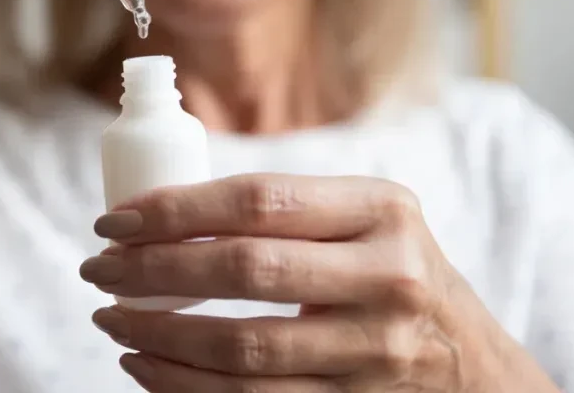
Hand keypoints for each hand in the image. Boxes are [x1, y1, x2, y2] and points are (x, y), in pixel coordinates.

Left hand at [80, 174, 558, 391]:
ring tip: (111, 318)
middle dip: (153, 269)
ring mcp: (379, 352)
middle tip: (98, 268)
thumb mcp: (367, 222)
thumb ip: (287, 211)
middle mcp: (388, 277)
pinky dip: (186, 386)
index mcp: (383, 210)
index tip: (113, 220)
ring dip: (157, 335)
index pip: (260, 200)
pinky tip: (147, 365)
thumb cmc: (396, 276)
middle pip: (246, 270)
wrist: (474, 369)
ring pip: (243, 347)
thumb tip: (160, 212)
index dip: (174, 209)